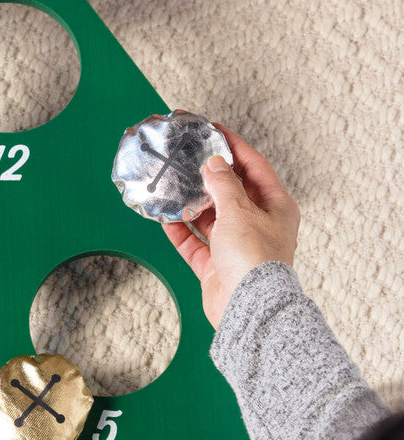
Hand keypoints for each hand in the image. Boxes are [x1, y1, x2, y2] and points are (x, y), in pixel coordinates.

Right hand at [163, 126, 299, 328]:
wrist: (248, 309)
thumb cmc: (254, 259)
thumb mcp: (239, 210)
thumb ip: (224, 184)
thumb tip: (215, 164)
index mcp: (275, 206)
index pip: (254, 166)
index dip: (233, 146)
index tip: (213, 130)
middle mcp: (258, 223)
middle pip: (230, 190)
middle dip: (208, 174)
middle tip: (187, 155)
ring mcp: (236, 244)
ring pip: (210, 215)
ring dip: (191, 202)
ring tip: (171, 184)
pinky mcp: (216, 264)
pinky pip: (194, 240)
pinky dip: (179, 228)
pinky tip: (164, 216)